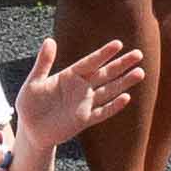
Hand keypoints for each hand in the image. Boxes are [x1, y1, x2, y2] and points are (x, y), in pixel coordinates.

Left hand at [16, 36, 148, 150]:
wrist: (30, 130)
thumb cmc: (30, 104)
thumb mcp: (33, 82)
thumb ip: (43, 63)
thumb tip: (50, 40)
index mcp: (69, 76)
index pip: (90, 62)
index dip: (103, 54)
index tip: (118, 44)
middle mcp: (81, 88)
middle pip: (105, 74)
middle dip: (121, 64)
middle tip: (139, 54)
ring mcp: (84, 104)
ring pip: (108, 90)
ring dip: (124, 82)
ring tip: (140, 72)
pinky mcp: (84, 120)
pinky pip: (101, 112)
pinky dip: (113, 106)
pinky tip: (126, 98)